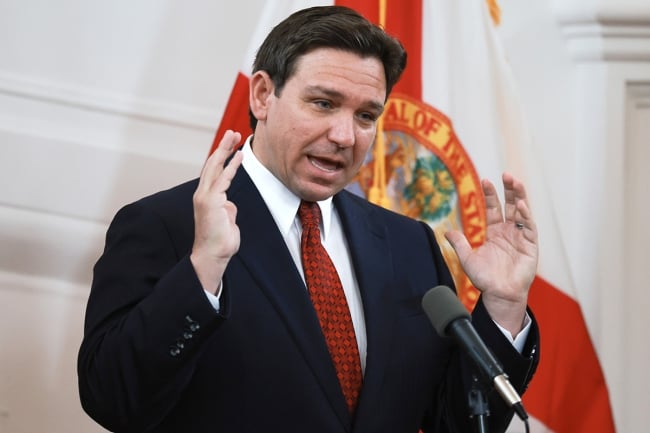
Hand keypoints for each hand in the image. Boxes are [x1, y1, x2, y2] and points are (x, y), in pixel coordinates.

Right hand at [190, 130, 243, 293]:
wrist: (213, 254)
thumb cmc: (220, 240)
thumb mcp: (226, 219)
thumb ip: (227, 208)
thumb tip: (230, 203)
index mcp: (206, 197)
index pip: (213, 171)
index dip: (222, 156)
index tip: (231, 145)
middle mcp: (203, 193)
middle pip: (212, 163)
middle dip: (223, 147)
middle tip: (232, 132)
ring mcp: (206, 196)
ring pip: (215, 167)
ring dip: (225, 150)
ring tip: (234, 136)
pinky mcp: (211, 201)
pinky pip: (223, 179)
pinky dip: (231, 166)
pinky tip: (238, 156)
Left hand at [445, 173, 537, 334]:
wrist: (499, 295)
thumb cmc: (485, 280)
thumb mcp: (468, 259)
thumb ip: (459, 244)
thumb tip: (446, 231)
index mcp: (495, 232)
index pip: (494, 208)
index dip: (491, 194)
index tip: (486, 180)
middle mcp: (509, 232)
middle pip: (511, 205)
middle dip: (510, 190)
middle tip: (506, 175)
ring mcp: (521, 237)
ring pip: (522, 212)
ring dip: (520, 197)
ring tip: (515, 182)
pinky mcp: (531, 246)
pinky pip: (529, 227)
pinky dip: (526, 216)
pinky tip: (520, 206)